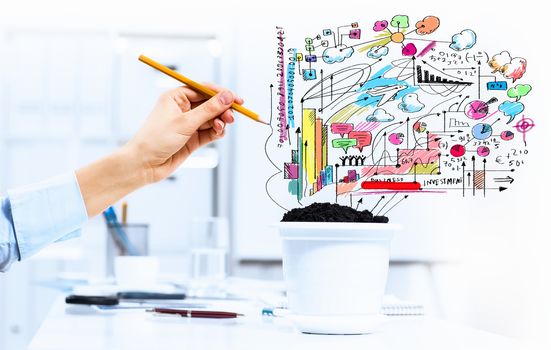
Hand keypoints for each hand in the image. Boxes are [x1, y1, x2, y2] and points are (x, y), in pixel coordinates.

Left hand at [125, 84, 241, 182]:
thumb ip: (209, 109)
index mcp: (176, 97)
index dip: (221, 93)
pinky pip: (210, 131)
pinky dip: (217, 131)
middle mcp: (183, 108)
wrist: (144, 165)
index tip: (237, 99)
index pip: (203, 89)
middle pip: (210, 104)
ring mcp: (188, 124)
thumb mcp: (185, 122)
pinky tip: (219, 132)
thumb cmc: (157, 139)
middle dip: (223, 109)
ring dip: (220, 121)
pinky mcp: (192, 138)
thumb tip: (228, 96)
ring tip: (222, 126)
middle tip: (232, 116)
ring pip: (212, 118)